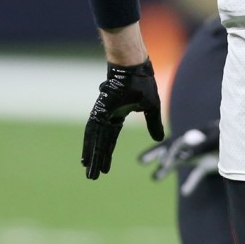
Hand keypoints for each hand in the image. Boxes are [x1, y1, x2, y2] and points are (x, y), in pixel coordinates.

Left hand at [82, 60, 164, 179]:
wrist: (134, 67)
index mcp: (119, 115)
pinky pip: (92, 131)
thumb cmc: (143, 82)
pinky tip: (85, 157)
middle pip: (101, 142)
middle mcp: (108, 116)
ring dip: (91, 156)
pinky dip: (88, 145)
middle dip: (97, 159)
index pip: (111, 138)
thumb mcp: (152, 108)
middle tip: (92, 176)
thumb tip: (159, 139)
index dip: (107, 152)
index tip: (104, 168)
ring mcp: (102, 113)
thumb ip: (153, 124)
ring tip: (88, 171)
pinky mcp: (99, 111)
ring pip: (94, 139)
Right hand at [138, 122, 220, 195]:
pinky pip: (196, 174)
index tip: (154, 161)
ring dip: (167, 169)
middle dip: (157, 154)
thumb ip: (200, 146)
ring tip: (154, 178)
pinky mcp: (209, 164)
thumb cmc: (232, 137)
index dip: (163, 152)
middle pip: (172, 149)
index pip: (174, 142)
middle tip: (141, 161)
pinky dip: (191, 183)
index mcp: (195, 134)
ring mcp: (201, 154)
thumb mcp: (216, 140)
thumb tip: (181, 154)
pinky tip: (186, 193)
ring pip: (180, 162)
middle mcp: (195, 143)